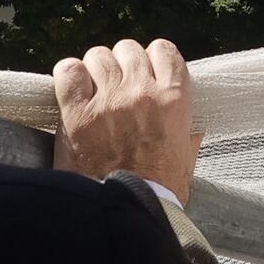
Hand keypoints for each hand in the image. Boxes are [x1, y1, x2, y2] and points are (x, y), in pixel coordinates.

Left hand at [52, 38, 201, 202]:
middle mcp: (142, 93)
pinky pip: (68, 72)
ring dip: (93, 71)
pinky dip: (68, 76)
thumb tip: (195, 127)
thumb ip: (189, 136)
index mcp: (174, 101)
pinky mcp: (77, 113)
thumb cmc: (158, 194)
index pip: (163, 50)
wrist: (126, 214)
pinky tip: (70, 92)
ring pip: (97, 57)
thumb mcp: (186, 161)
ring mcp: (108, 101)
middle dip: (120, 65)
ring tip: (91, 92)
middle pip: (127, 49)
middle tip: (113, 87)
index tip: (143, 71)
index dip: (150, 57)